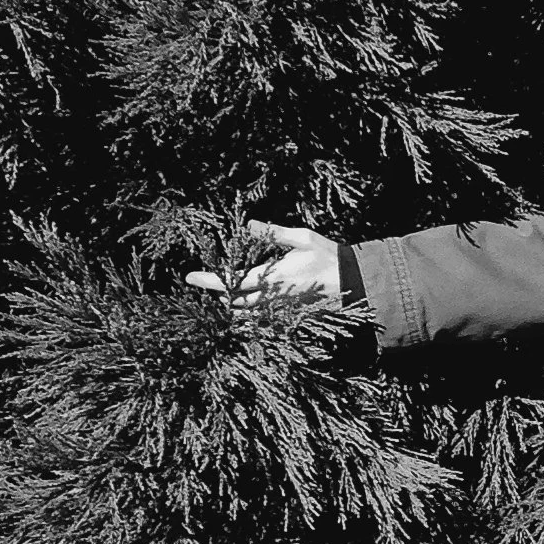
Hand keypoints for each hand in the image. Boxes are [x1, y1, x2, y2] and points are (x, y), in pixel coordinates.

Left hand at [184, 220, 342, 314]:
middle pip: (235, 303)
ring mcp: (283, 309)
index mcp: (273, 277)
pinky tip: (247, 307)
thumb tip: (247, 225)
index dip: (209, 280)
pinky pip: (265, 318)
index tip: (190, 277)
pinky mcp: (291, 314)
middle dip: (219, 295)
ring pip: (248, 314)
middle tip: (206, 285)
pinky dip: (251, 314)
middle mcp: (274, 297)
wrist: (353, 281)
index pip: (232, 281)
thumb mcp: (302, 238)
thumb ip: (274, 233)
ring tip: (223, 297)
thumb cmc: (329, 257)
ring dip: (233, 306)